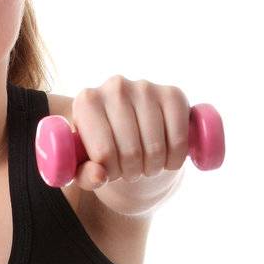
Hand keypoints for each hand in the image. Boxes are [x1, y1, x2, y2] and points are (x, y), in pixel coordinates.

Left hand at [68, 76, 192, 190]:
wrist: (133, 132)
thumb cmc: (104, 150)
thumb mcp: (86, 167)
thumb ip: (84, 176)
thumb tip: (99, 176)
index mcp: (86, 102)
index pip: (104, 153)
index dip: (110, 173)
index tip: (110, 172)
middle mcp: (114, 87)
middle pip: (131, 152)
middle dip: (132, 172)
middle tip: (130, 170)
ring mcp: (145, 87)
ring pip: (155, 149)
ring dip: (152, 168)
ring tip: (145, 164)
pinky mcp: (173, 93)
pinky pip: (179, 140)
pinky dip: (174, 159)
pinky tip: (166, 157)